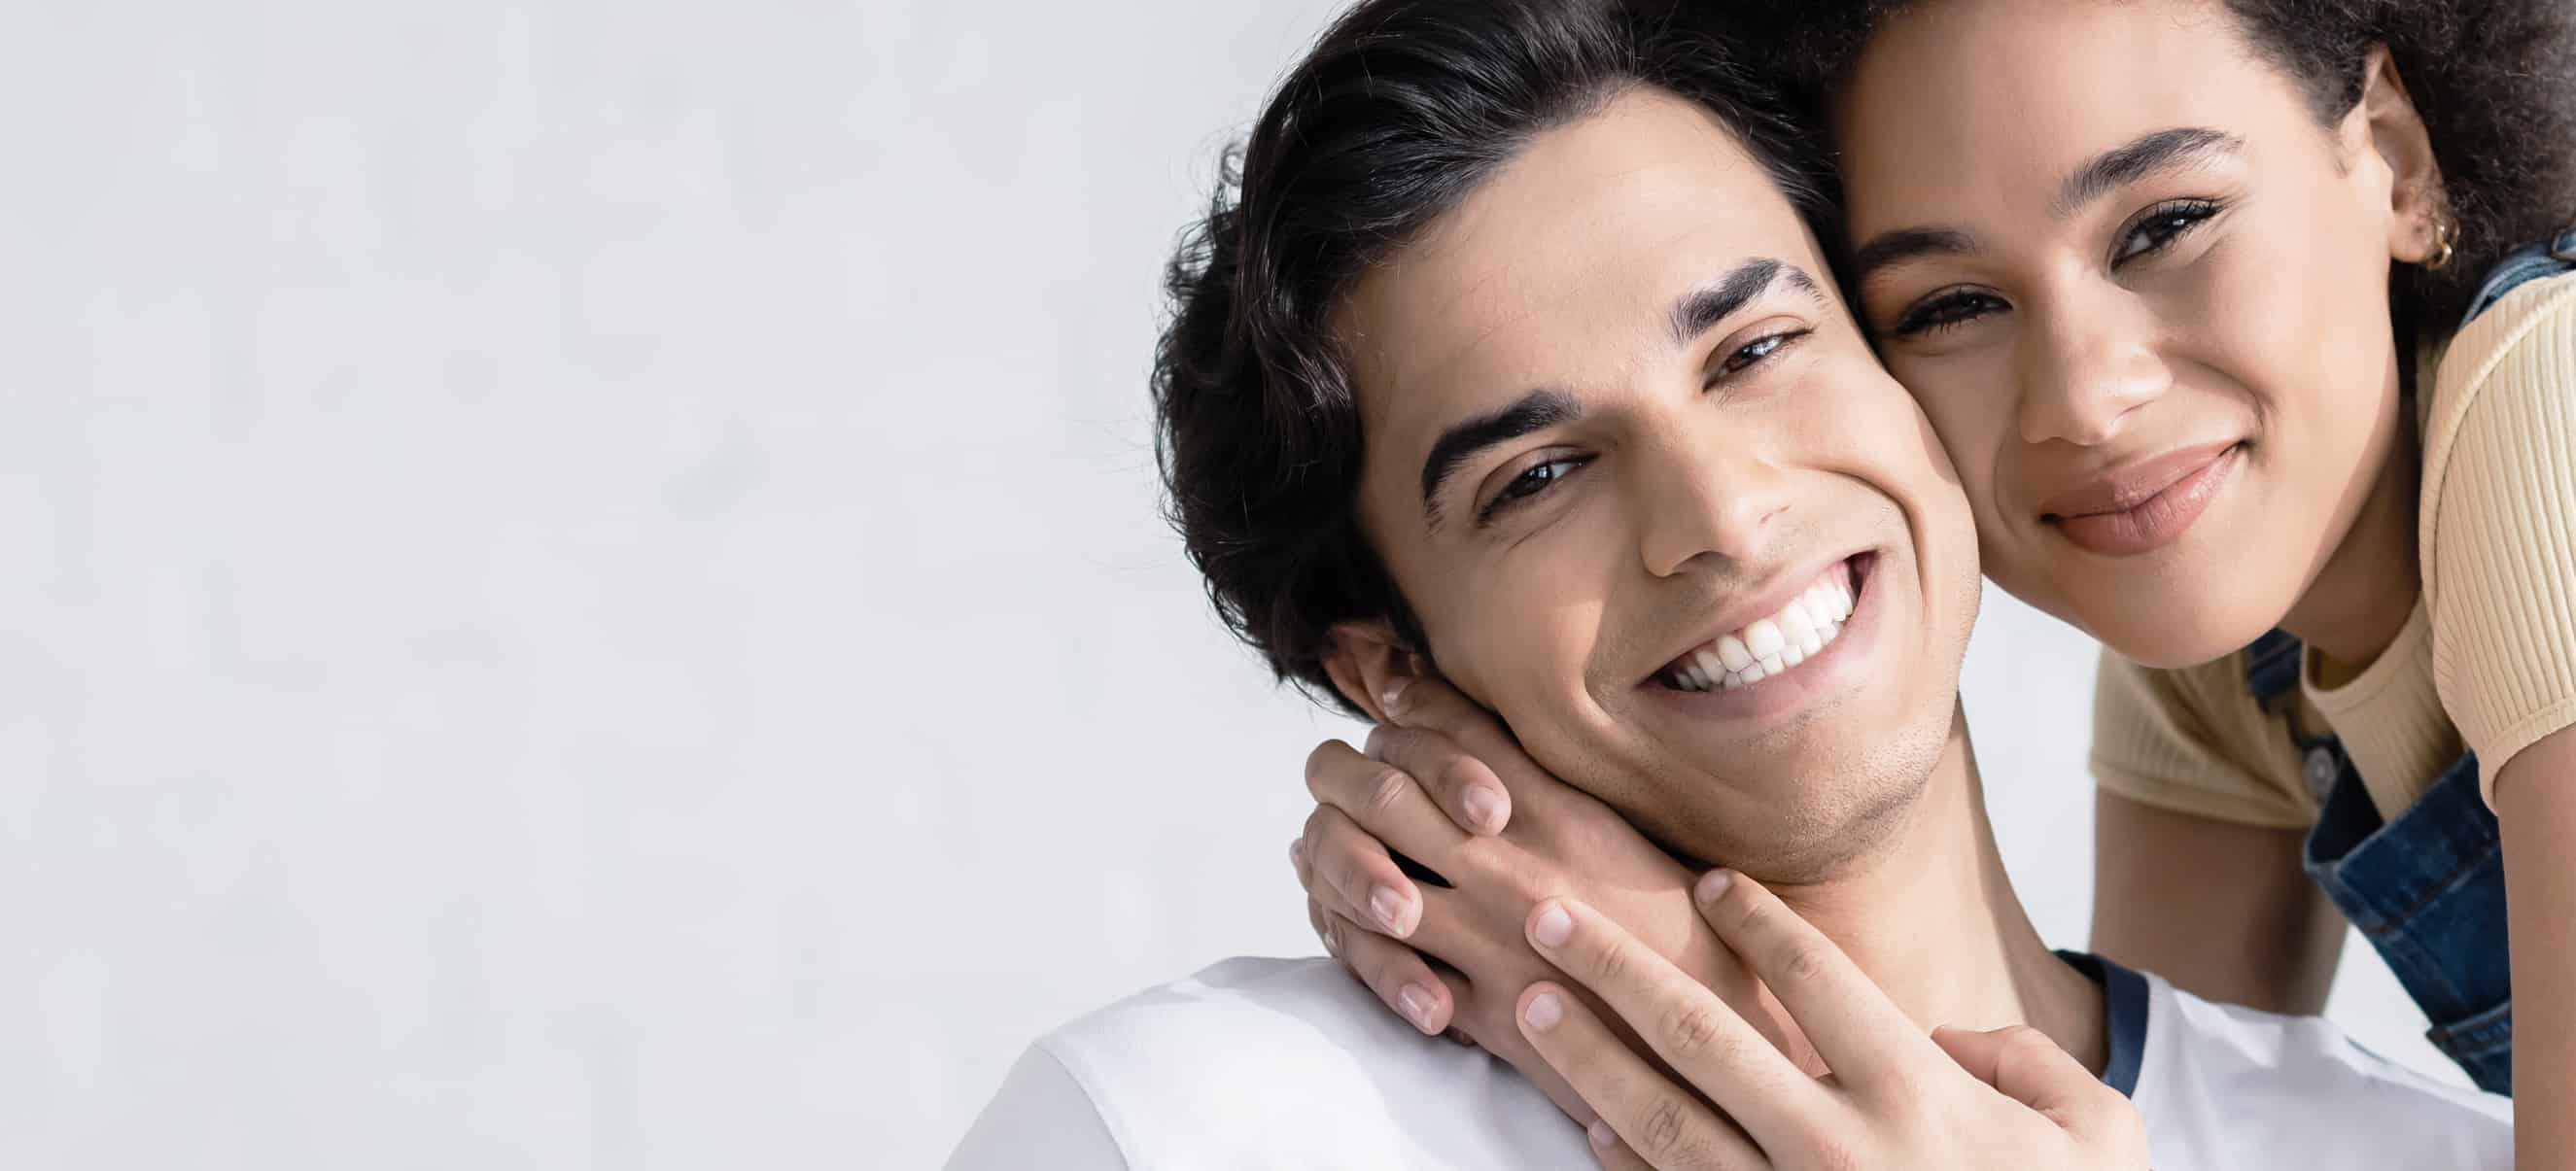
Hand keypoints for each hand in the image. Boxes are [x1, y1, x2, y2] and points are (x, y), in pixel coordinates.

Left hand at [1287, 675, 1805, 1119]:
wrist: (1725, 1049)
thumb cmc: (1699, 944)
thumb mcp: (1642, 843)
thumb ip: (1573, 797)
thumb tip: (1516, 756)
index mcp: (1562, 813)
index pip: (1453, 729)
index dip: (1407, 702)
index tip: (1386, 693)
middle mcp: (1511, 863)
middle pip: (1379, 788)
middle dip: (1344, 774)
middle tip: (1340, 773)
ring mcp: (1483, 936)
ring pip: (1359, 873)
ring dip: (1333, 857)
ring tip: (1327, 849)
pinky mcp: (1473, 1007)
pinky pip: (1375, 962)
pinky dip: (1350, 940)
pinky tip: (1350, 927)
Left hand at [1515, 871, 2148, 1169]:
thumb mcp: (2098, 1136)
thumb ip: (2025, 1060)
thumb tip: (1948, 1036)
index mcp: (1918, 1096)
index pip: (1816, 977)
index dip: (1758, 921)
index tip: (1709, 882)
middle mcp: (1839, 1149)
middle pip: (1700, 1035)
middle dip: (1613, 967)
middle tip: (1545, 913)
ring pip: (1663, 1121)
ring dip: (1587, 1056)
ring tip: (1529, 1001)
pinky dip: (1624, 1165)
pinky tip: (1586, 1126)